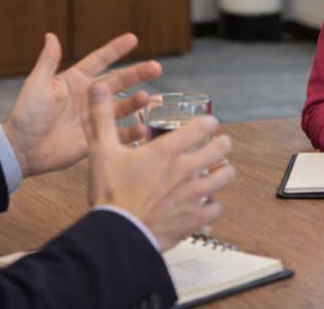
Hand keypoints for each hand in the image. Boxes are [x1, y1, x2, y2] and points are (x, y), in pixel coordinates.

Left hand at [2, 33, 155, 176]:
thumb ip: (48, 62)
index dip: (116, 50)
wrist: (22, 149)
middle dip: (137, 74)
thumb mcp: (37, 85)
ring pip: (122, 106)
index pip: (99, 61)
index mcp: (75, 81)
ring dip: (136, 102)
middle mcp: (88, 97)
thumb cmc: (26, 115)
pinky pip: (118, 134)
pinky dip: (132, 132)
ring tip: (148, 98)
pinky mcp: (96, 138)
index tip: (133, 39)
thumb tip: (51, 35)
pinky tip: (144, 129)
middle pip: (118, 81)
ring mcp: (94, 118)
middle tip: (156, 67)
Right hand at [87, 84, 234, 249]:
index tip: (209, 123)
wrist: (116, 235)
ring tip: (218, 170)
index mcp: (167, 150)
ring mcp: (193, 194)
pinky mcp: (194, 218)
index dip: (209, 122)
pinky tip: (207, 203)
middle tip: (219, 144)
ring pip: (225, 175)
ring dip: (223, 171)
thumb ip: (101, 117)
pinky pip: (217, 208)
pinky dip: (214, 204)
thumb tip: (98, 88)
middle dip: (222, 143)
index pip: (202, 125)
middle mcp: (186, 169)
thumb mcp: (101, 151)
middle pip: (221, 148)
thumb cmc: (110, 194)